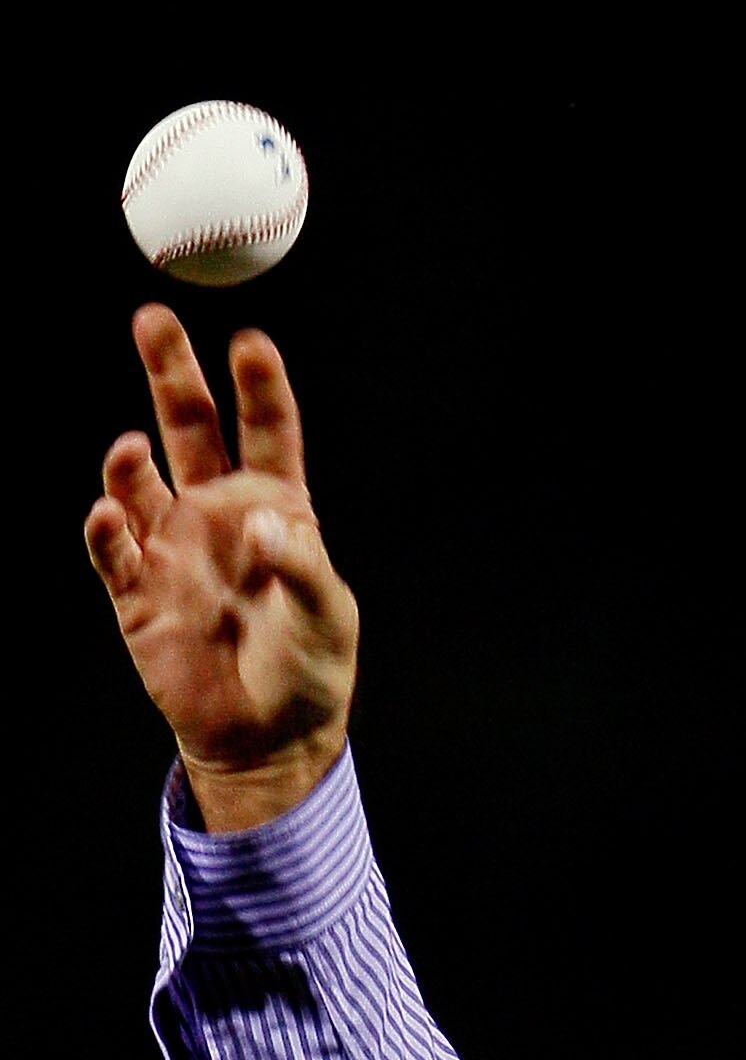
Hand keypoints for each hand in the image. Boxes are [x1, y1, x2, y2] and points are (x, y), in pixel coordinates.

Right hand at [84, 307, 356, 831]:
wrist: (266, 740)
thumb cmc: (309, 671)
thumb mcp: (326, 615)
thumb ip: (298, 561)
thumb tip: (256, 517)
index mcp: (276, 508)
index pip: (266, 431)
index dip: (258, 385)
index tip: (250, 341)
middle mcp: (216, 513)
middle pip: (189, 424)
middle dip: (170, 369)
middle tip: (152, 318)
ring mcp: (172, 547)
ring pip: (138, 478)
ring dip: (129, 461)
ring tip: (130, 452)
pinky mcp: (137, 591)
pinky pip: (111, 546)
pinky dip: (106, 527)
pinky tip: (109, 514)